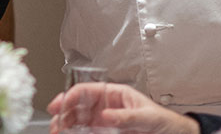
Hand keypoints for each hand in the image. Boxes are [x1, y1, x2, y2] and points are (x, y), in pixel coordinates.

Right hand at [48, 83, 196, 133]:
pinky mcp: (106, 132)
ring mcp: (105, 120)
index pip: (87, 90)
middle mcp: (107, 105)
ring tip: (58, 131)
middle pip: (78, 105)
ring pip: (78, 120)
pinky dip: (75, 132)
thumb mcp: (147, 116)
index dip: (71, 95)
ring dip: (66, 124)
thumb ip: (126, 115)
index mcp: (115, 93)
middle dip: (63, 113)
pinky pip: (86, 131)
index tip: (61, 104)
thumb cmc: (164, 120)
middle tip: (56, 124)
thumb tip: (106, 114)